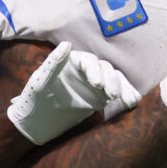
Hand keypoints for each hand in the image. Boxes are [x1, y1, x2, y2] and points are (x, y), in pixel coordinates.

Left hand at [7, 41, 141, 144]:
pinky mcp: (98, 97)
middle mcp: (85, 70)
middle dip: (111, 80)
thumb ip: (54, 63)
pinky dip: (125, 96)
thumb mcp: (41, 82)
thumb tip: (66, 44)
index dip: (95, 70)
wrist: (35, 122)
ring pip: (114, 80)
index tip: (97, 84)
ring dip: (123, 88)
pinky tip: (132, 102)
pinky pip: (116, 93)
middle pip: (104, 69)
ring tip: (129, 100)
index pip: (88, 61)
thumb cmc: (34, 99)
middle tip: (111, 95)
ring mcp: (93, 84)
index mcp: (71, 62)